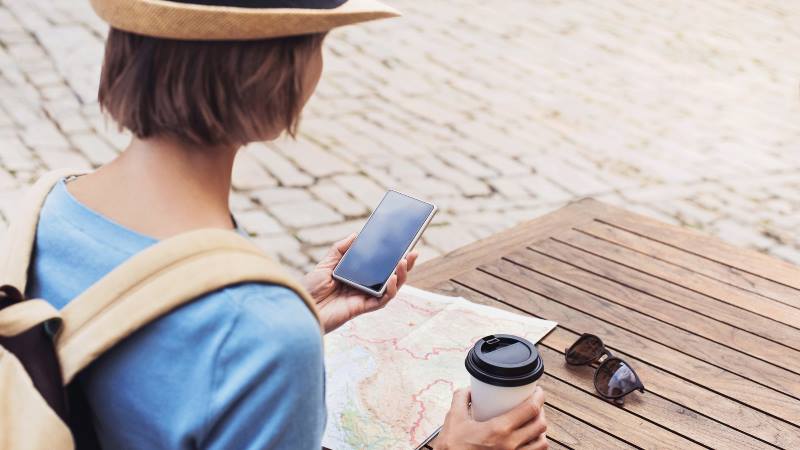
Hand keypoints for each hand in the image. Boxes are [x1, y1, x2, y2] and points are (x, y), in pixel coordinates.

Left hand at [302, 233, 417, 332]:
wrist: (300, 308)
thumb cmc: (310, 289)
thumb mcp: (325, 264)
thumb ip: (340, 249)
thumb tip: (356, 235)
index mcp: (356, 276)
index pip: (379, 266)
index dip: (393, 257)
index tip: (404, 244)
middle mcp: (363, 287)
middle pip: (390, 276)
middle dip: (405, 265)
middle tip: (414, 252)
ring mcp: (364, 298)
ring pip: (391, 288)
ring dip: (402, 276)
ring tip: (405, 261)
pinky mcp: (363, 308)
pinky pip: (383, 300)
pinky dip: (391, 290)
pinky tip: (393, 278)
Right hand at [435, 387, 547, 449]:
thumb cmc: (452, 447)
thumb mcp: (453, 418)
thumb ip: (461, 398)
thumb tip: (471, 389)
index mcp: (498, 430)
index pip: (529, 410)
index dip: (539, 397)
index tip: (538, 391)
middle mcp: (510, 446)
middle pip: (540, 425)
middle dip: (541, 412)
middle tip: (535, 405)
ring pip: (542, 444)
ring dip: (541, 431)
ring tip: (534, 424)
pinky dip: (536, 446)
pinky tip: (530, 441)